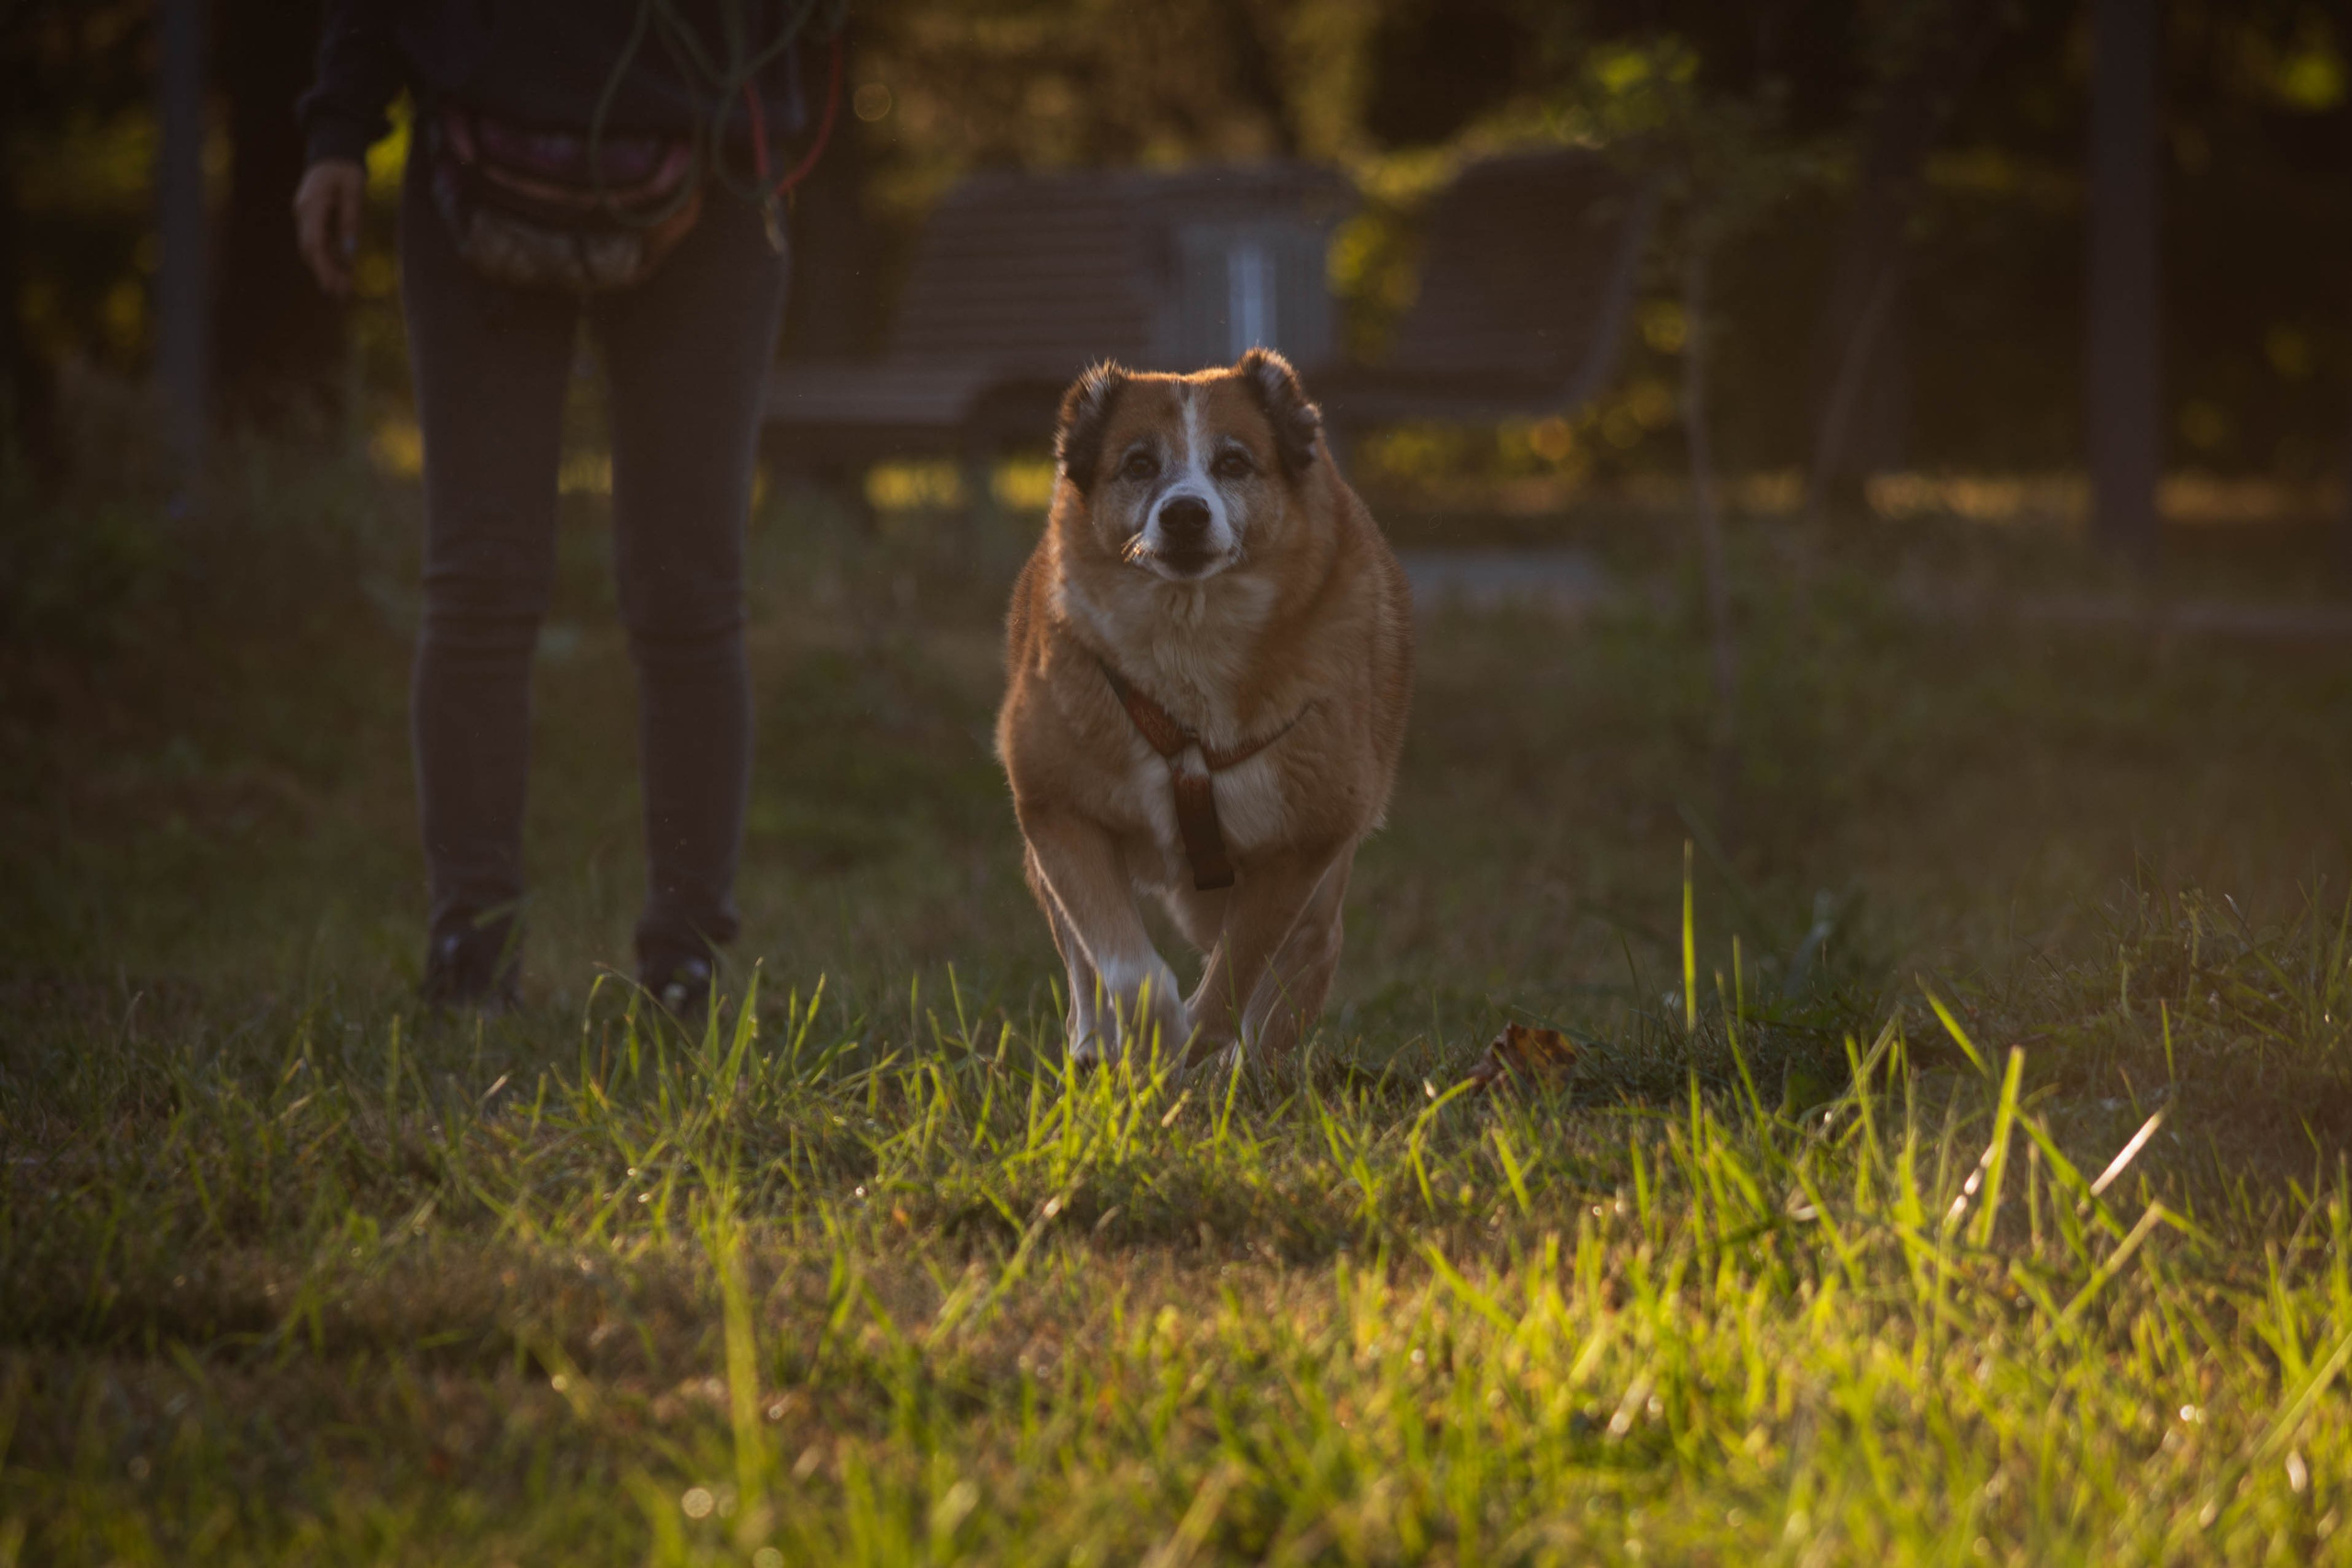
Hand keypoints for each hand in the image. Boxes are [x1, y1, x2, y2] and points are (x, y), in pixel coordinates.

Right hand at [293, 159, 366, 296]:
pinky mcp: (312, 216)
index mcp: (311, 205)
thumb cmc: (345, 167)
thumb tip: (349, 252)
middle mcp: (303, 212)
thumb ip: (350, 219)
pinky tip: (342, 270)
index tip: (334, 285)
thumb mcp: (354, 190)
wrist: (333, 149)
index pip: (313, 243)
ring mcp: (305, 214)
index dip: (323, 267)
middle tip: (341, 294)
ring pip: (313, 247)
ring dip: (327, 267)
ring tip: (344, 289)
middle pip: (310, 249)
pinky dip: (329, 256)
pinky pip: (319, 240)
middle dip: (325, 272)